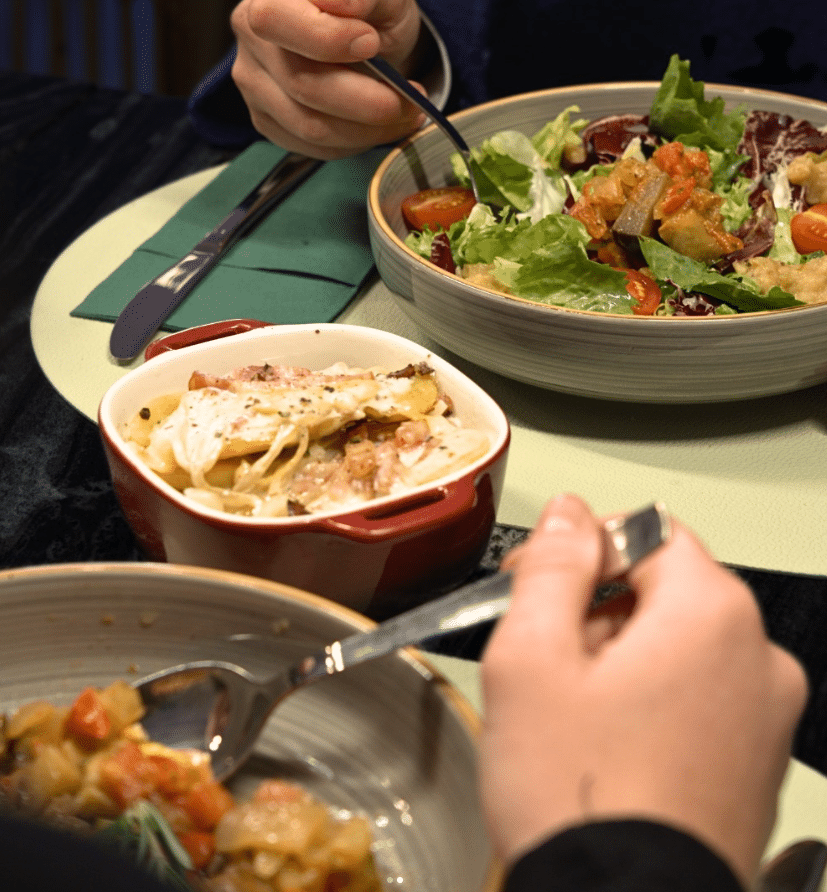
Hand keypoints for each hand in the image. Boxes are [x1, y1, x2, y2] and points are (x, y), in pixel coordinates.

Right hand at [230, 0, 427, 157]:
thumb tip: (348, 6)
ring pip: (310, 126)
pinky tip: (376, 127)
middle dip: (365, 101)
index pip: (276, 21)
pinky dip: (355, 143)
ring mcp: (255, 85)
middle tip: (409, 101)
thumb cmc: (370, 14)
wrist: (365, 40)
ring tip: (404, 115)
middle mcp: (251, 40)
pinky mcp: (268, 121)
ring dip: (368, 130)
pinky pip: (313, 147)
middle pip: (301, 84)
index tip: (372, 43)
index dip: (326, 39)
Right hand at [479, 494, 806, 886]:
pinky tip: (606, 744)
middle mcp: (757, 656)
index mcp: (712, 613)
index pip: (643, 531)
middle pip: (663, 589)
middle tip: (541, 659)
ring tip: (570, 713)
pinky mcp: (756, 761)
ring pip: (676, 643)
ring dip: (617, 656)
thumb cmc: (577, 796)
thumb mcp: (532, 656)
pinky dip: (649, 699)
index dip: (578, 551)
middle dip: (595, 609)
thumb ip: (553, 566)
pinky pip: (697, 695)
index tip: (533, 587)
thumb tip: (569, 513)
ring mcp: (766, 714)